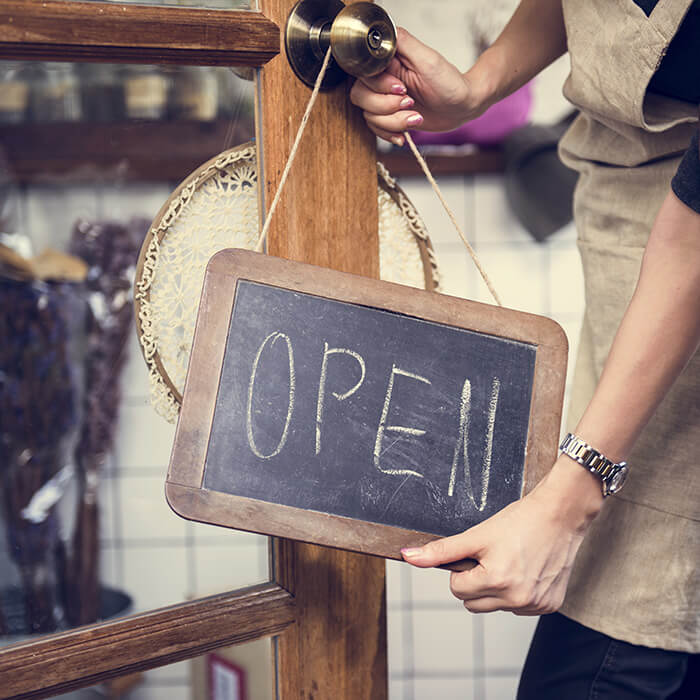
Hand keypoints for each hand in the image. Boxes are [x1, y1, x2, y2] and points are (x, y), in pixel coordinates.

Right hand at [349, 28, 488, 145]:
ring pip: (369, 116)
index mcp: (388, 62)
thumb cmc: (450, 83)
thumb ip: (403, 42)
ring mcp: (385, 100)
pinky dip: (390, 134)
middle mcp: (382, 80)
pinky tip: (405, 134)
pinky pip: (376, 129)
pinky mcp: (389, 117)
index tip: (402, 89)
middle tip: (411, 103)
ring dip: (393, 122)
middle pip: (360, 97)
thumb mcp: (427, 59)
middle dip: (386, 106)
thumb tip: (381, 32)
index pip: (363, 75)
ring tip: (415, 117)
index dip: (379, 86)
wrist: (461, 107)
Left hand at [401, 457, 603, 614]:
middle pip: (472, 603)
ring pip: (495, 606)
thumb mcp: (476, 535)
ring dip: (496, 588)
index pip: (456, 589)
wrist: (560, 515)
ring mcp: (535, 605)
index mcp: (496, 581)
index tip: (477, 553)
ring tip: (511, 560)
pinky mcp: (550, 605)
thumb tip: (408, 557)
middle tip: (492, 557)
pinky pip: (518, 607)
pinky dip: (517, 591)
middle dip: (475, 582)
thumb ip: (441, 550)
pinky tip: (526, 569)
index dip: (462, 569)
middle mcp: (517, 599)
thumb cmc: (519, 521)